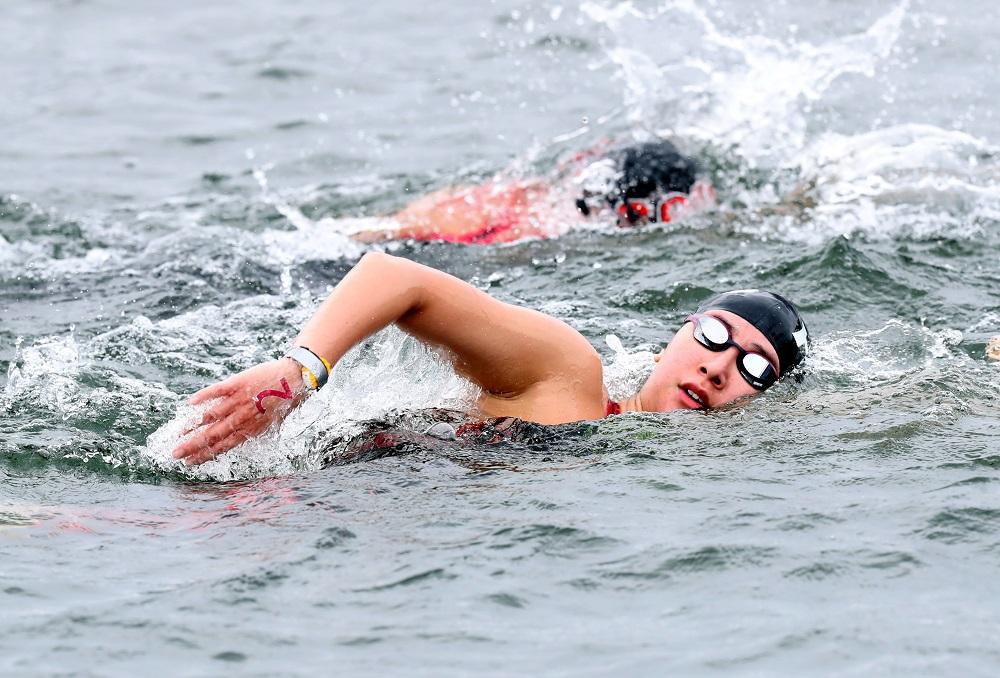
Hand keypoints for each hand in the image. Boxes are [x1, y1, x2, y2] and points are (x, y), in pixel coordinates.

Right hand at [172, 359, 306, 464]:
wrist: (296, 378)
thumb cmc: (286, 401)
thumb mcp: (273, 423)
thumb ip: (253, 430)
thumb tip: (237, 438)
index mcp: (251, 430)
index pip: (222, 447)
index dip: (204, 455)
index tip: (189, 462)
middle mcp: (242, 418)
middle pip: (212, 435)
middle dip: (192, 446)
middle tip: (175, 453)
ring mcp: (239, 400)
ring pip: (211, 416)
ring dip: (192, 425)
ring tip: (178, 433)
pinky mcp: (237, 383)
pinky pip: (217, 391)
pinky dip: (203, 397)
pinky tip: (190, 404)